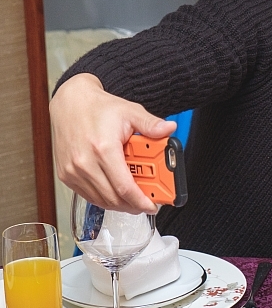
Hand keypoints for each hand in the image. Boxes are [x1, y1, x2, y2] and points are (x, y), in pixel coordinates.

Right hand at [50, 73, 176, 213]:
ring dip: (120, 204)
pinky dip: (105, 198)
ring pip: (101, 201)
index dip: (141, 201)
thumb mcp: (130, 111)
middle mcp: (84, 163)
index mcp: (103, 149)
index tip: (152, 205)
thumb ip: (151, 124)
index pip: (125, 187)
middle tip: (147, 202)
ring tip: (135, 198)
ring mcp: (73, 171)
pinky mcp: (66, 175)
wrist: (70, 103)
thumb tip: (169, 129)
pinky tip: (117, 192)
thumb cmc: (97, 108)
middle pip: (114, 198)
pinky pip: (89, 196)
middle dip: (134, 205)